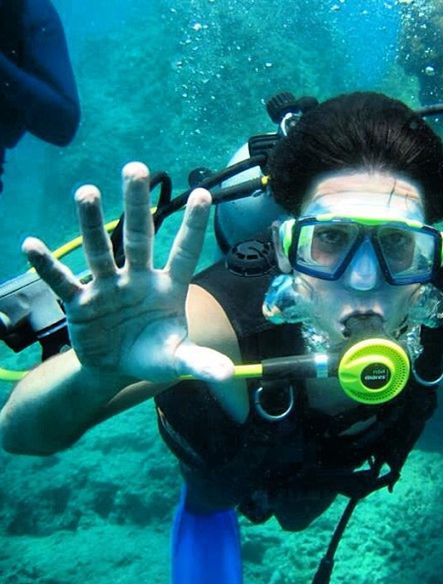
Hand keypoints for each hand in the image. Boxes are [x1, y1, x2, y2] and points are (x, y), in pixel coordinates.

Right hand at [22, 162, 233, 382]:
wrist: (118, 368)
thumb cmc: (153, 355)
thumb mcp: (176, 360)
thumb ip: (199, 362)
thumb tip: (228, 375)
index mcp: (168, 287)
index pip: (184, 252)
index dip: (193, 225)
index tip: (204, 193)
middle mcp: (139, 279)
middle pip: (139, 237)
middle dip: (136, 205)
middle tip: (135, 168)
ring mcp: (108, 287)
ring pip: (100, 250)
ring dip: (91, 223)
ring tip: (86, 192)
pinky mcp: (82, 303)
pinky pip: (63, 281)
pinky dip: (48, 266)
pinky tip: (31, 246)